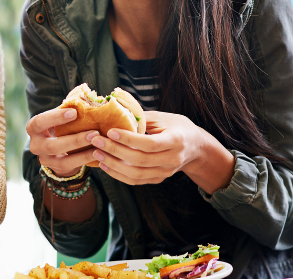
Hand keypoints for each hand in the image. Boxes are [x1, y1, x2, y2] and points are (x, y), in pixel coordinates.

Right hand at [26, 108, 97, 176]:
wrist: (57, 146)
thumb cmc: (60, 124)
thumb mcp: (60, 115)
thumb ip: (69, 107)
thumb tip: (87, 94)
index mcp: (34, 127)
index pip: (40, 122)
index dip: (56, 118)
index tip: (74, 112)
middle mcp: (35, 145)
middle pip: (52, 146)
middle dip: (75, 140)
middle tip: (94, 133)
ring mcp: (44, 159)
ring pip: (62, 159)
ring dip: (82, 152)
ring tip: (98, 144)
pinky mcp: (55, 168)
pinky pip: (70, 166)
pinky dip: (84, 159)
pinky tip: (97, 153)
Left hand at [88, 110, 214, 185]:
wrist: (196, 147)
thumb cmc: (178, 127)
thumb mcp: (164, 117)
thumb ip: (142, 118)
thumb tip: (116, 112)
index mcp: (176, 141)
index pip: (149, 144)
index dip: (129, 139)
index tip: (110, 131)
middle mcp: (172, 159)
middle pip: (140, 160)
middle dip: (115, 151)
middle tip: (96, 141)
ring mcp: (165, 172)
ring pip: (136, 174)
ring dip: (113, 165)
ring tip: (97, 154)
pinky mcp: (158, 179)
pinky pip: (136, 181)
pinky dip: (119, 175)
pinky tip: (105, 165)